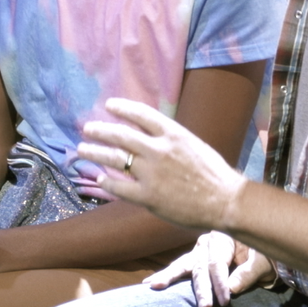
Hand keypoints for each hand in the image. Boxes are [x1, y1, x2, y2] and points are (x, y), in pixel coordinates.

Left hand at [78, 97, 247, 232]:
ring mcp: (152, 173)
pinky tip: (99, 179)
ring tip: (82, 150)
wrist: (226, 201)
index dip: (123, 107)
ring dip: (95, 152)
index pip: (142, 114)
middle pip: (121, 135)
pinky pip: (119, 187)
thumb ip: (172, 140)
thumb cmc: (214, 175)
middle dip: (101, 130)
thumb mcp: (195, 146)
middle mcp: (159, 150)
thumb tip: (152, 136)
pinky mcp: (148, 196)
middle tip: (87, 128)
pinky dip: (106, 182)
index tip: (109, 105)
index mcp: (174, 134)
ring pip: (114, 158)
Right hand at [144, 231, 275, 306]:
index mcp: (224, 236)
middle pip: (200, 267)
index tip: (226, 300)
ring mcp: (199, 251)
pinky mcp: (195, 260)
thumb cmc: (265, 255)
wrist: (266, 251)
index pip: (218, 263)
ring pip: (183, 265)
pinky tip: (149, 284)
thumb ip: (248, 274)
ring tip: (154, 286)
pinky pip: (181, 268)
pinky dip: (166, 276)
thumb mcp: (262, 262)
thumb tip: (231, 288)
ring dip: (169, 278)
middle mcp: (208, 242)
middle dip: (202, 289)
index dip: (221, 283)